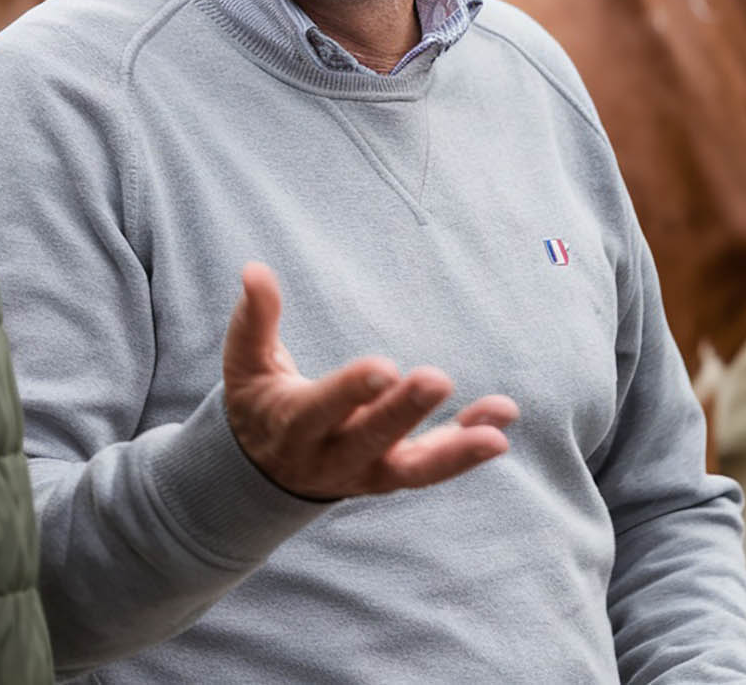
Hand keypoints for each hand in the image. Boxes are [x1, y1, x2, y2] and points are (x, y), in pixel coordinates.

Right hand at [222, 262, 516, 499]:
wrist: (264, 472)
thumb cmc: (257, 401)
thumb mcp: (246, 362)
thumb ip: (254, 318)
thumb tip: (254, 269)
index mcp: (292, 426)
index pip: (322, 409)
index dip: (352, 391)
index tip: (384, 366)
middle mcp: (329, 458)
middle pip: (370, 440)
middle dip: (404, 413)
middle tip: (438, 379)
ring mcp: (364, 475)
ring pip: (412, 469)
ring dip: (455, 452)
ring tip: (497, 434)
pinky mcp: (390, 477)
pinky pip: (432, 465)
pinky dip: (465, 449)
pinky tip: (499, 425)